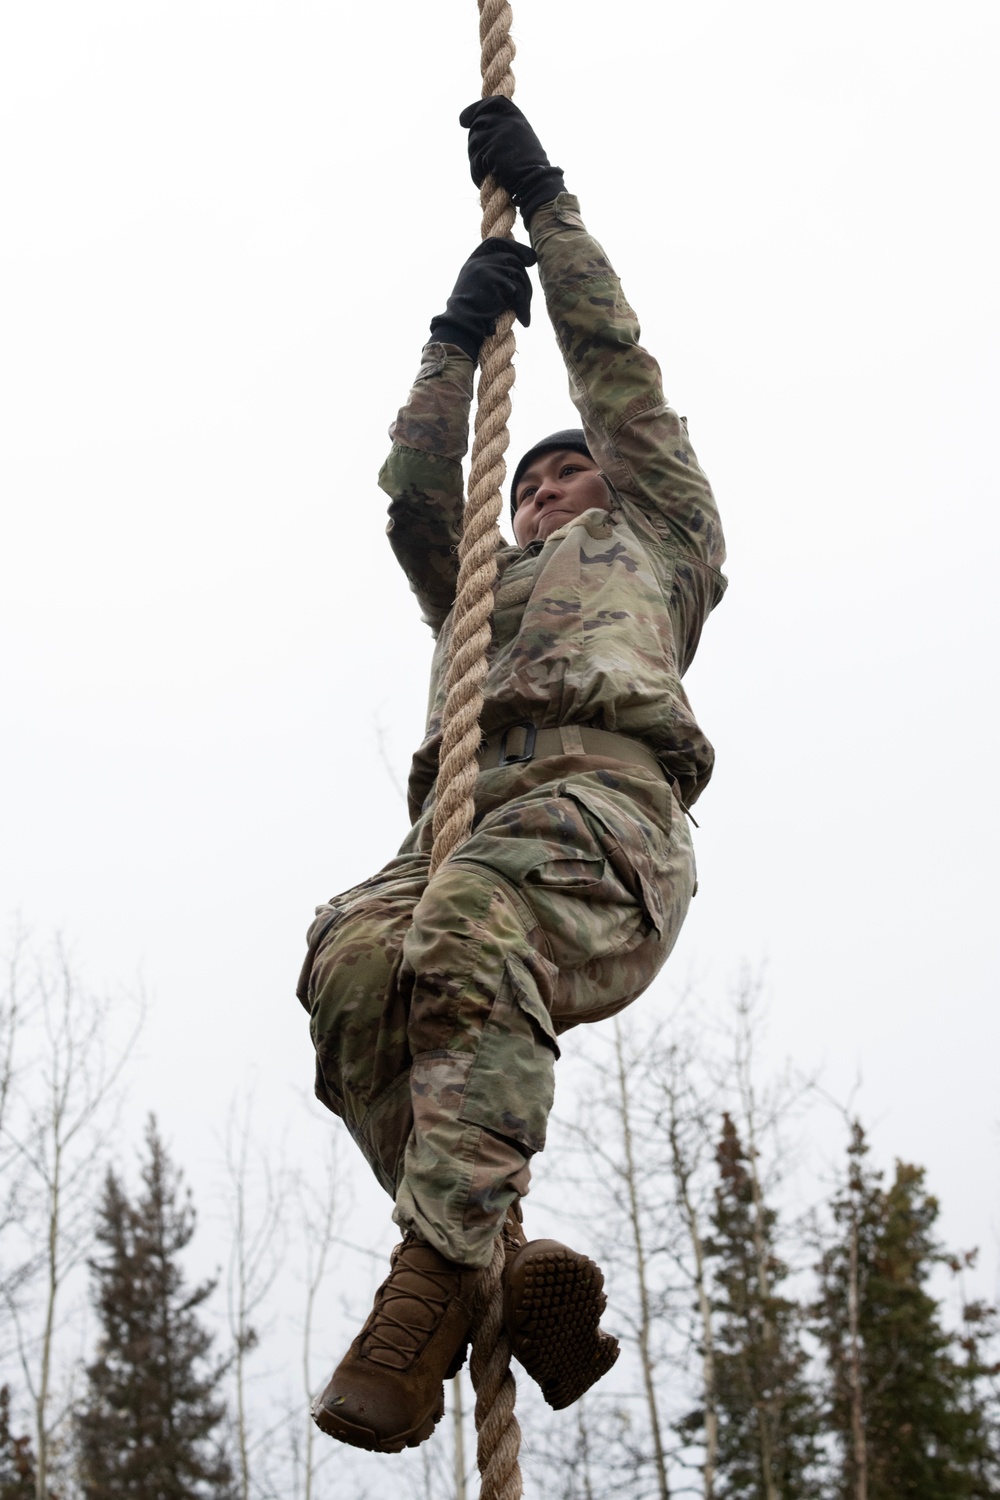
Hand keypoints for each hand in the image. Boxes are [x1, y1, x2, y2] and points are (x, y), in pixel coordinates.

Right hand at [429, 238, 536, 360]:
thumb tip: (518, 267)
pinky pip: (518, 290)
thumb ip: (490, 273)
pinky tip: (523, 319)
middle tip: (527, 299)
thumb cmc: (469, 312)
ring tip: (524, 314)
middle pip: (513, 260)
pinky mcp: (495, 280)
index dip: (516, 248)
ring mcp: (487, 268)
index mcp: (474, 259)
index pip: (497, 242)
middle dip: (525, 280)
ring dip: (525, 296)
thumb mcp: (474, 285)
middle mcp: (480, 260)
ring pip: (518, 274)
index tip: (531, 259)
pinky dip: (523, 306)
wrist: (461, 324)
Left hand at [459, 98, 565, 225]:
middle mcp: (505, 121)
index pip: (489, 104)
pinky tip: (485, 177)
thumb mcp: (522, 136)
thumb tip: (480, 126)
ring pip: (473, 143)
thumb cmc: (530, 164)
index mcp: (515, 115)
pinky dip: (477, 171)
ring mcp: (497, 135)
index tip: (463, 120)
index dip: (473, 110)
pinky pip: (475, 160)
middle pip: (477, 124)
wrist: (536, 180)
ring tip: (486, 170)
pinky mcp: (490, 151)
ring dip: (475, 158)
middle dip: (474, 141)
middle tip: (478, 157)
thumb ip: (505, 127)